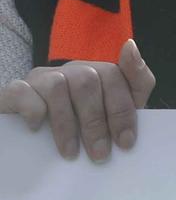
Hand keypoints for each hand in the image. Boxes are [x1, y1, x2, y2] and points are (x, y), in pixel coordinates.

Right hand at [0, 40, 154, 162]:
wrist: (32, 141)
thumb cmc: (81, 127)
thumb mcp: (114, 111)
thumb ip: (136, 82)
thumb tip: (130, 45)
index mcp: (95, 72)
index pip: (114, 75)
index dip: (122, 109)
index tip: (126, 141)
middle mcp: (69, 71)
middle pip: (88, 82)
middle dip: (97, 122)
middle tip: (99, 154)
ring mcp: (41, 79)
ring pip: (57, 87)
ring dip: (66, 124)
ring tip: (70, 153)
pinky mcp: (14, 92)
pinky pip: (22, 92)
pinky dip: (32, 109)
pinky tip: (37, 128)